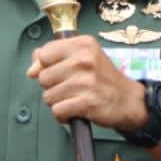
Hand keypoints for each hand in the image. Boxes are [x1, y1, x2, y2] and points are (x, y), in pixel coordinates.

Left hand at [28, 36, 145, 131]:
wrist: (129, 100)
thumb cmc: (101, 78)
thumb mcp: (82, 58)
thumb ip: (53, 57)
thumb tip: (31, 70)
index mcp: (83, 45)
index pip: (44, 54)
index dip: (46, 66)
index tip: (60, 71)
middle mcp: (84, 60)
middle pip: (43, 77)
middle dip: (53, 86)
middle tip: (72, 87)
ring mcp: (86, 81)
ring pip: (48, 96)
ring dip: (58, 102)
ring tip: (75, 98)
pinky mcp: (87, 102)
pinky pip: (57, 110)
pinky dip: (63, 115)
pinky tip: (74, 111)